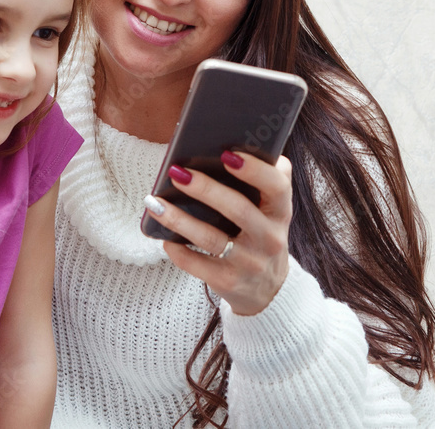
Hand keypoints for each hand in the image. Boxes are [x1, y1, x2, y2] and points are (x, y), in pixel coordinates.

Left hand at [146, 151, 292, 315]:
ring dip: (179, 219)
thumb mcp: (272, 211)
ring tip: (154, 202)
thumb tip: (238, 145)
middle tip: (177, 173)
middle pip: (237, 209)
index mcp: (280, 212)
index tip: (227, 153)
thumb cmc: (260, 234)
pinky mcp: (229, 282)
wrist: (268, 289)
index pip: (277, 187)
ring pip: (210, 238)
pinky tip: (163, 236)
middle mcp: (269, 238)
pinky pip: (198, 265)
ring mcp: (250, 262)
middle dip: (205, 189)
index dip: (255, 170)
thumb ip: (265, 180)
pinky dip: (178, 250)